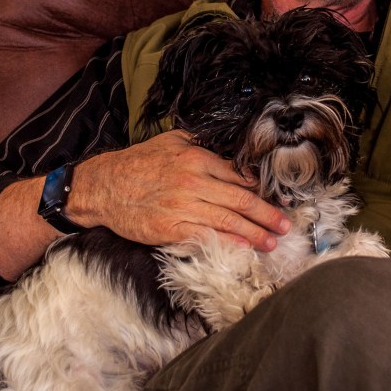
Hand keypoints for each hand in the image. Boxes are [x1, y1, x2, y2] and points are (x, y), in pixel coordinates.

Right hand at [67, 129, 291, 250]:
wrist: (104, 186)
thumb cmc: (138, 163)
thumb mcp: (171, 141)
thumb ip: (201, 145)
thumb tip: (232, 155)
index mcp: (196, 157)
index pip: (239, 175)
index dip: (262, 189)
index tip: (279, 198)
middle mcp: (193, 181)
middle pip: (241, 200)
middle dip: (268, 214)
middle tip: (286, 224)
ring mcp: (183, 206)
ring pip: (228, 221)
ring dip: (255, 233)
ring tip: (272, 241)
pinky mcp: (171, 228)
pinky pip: (206, 237)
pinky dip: (229, 244)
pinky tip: (245, 249)